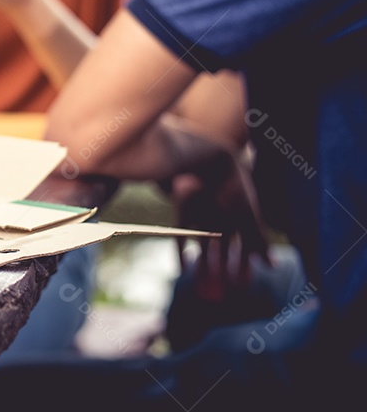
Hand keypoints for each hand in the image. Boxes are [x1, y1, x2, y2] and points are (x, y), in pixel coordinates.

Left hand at [169, 154, 270, 301]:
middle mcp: (223, 216)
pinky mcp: (182, 211)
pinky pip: (182, 235)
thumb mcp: (245, 215)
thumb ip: (258, 240)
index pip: (246, 248)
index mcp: (242, 216)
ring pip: (203, 247)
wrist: (199, 158)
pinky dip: (182, 252)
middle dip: (221, 273)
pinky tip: (182, 269)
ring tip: (201, 289)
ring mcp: (202, 213)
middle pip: (224, 251)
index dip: (244, 267)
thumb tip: (272, 267)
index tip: (242, 287)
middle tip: (217, 296)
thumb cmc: (228, 186)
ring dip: (203, 268)